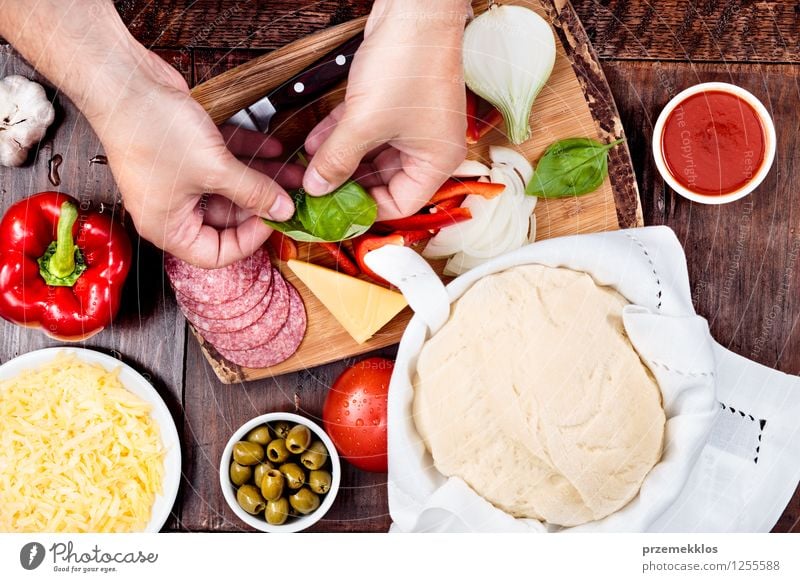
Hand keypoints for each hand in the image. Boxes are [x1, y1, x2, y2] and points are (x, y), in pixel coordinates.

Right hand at [90, 51, 300, 267]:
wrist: (122, 80)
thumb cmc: (151, 130)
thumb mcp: (214, 168)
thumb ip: (253, 192)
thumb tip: (282, 211)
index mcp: (168, 227)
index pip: (215, 254)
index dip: (248, 242)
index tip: (273, 222)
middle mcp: (172, 207)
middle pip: (226, 219)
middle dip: (261, 205)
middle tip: (291, 197)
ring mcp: (179, 179)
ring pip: (229, 188)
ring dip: (261, 179)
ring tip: (293, 172)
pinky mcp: (186, 152)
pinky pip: (223, 162)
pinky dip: (247, 155)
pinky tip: (273, 147)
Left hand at [303, 0, 467, 219]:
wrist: (415, 9)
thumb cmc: (408, 63)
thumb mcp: (364, 122)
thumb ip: (337, 159)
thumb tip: (316, 187)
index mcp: (436, 161)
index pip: (400, 204)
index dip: (365, 210)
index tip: (333, 213)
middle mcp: (428, 148)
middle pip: (383, 181)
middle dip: (346, 183)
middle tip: (316, 191)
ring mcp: (411, 126)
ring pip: (370, 155)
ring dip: (339, 159)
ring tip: (307, 166)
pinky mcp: (396, 106)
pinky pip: (367, 132)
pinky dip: (343, 136)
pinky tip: (314, 142)